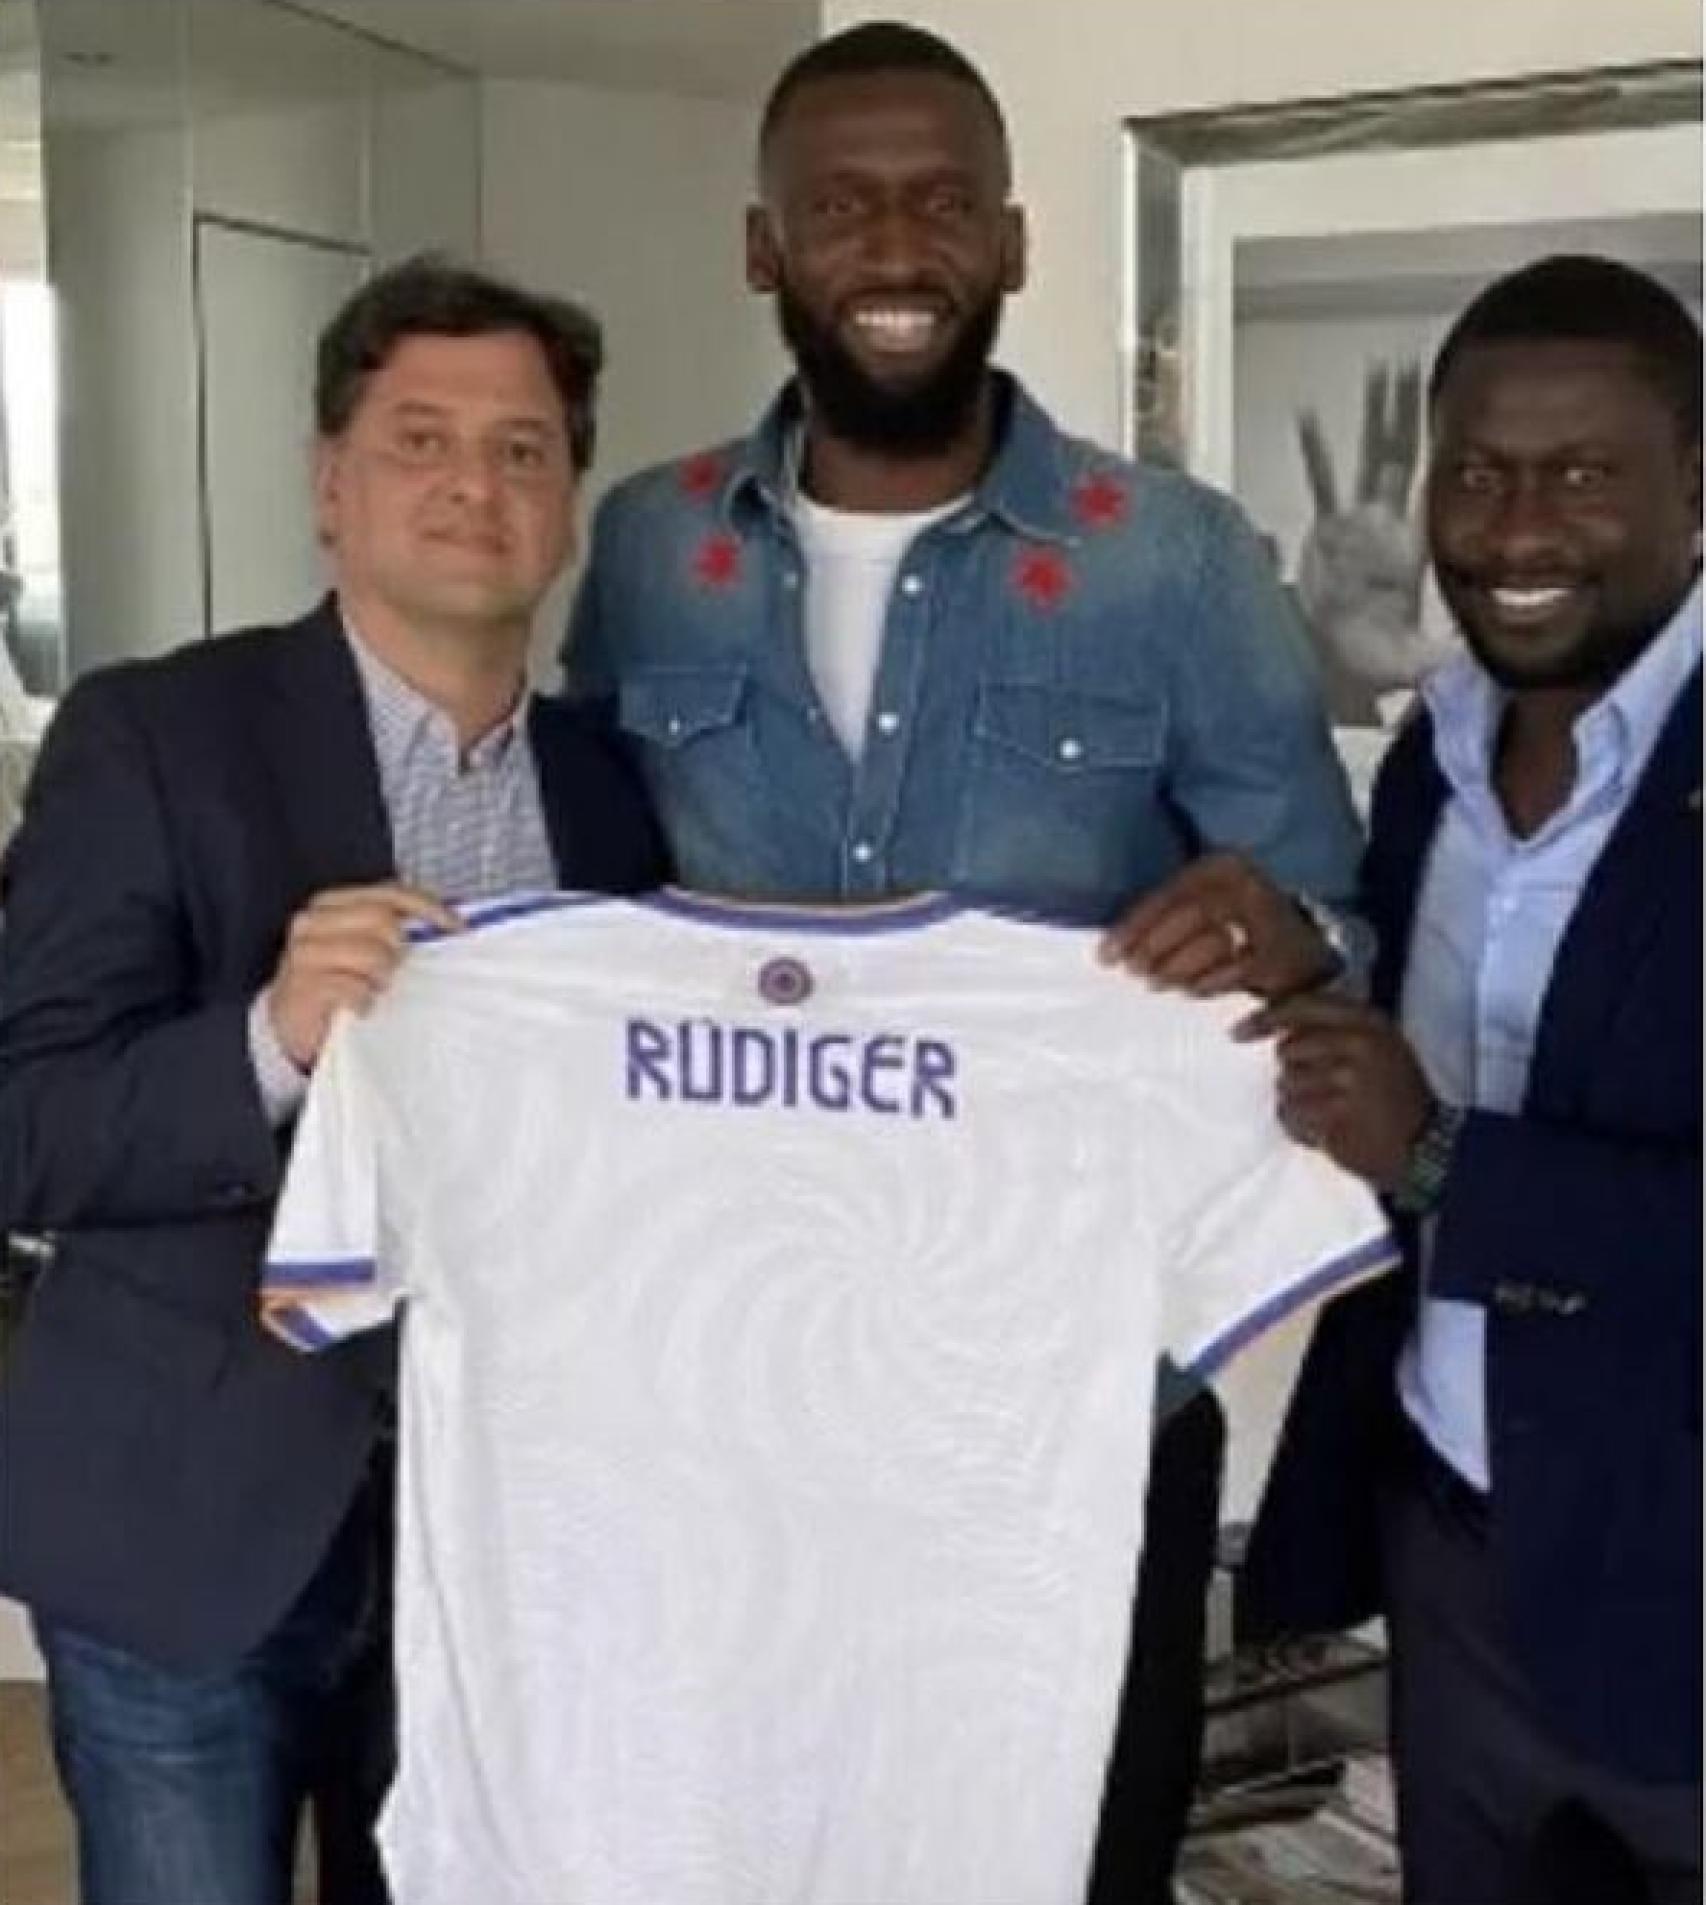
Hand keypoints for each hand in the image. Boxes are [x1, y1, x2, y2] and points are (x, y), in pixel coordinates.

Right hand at [265, 882, 460, 1070]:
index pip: (389, 892)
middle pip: (383, 922)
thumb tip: (448, 924)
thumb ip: (395, 930)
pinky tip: (363, 1008)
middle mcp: (313, 922)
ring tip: (376, 991)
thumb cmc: (337, 985)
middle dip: (400, 951)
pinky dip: (366, 1000)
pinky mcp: (300, 987)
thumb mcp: (366, 950)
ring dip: (383, 979)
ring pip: (372, 955)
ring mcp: (303, 953)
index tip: (456, 928)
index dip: (427, 907)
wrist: (294, 1027)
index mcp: (332, 904)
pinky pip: (354, 988)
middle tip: (394, 974)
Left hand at [1098, 852, 1337, 1000]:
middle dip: (1152, 947)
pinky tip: (1190, 991)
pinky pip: (1235, 970)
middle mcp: (1247, 883)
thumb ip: (1166, 915)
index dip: (1133, 926)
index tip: (1106, 955)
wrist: (1303, 949)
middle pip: (1189, 915)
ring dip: (1176, 967)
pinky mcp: (1278, 952)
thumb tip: (1116, 945)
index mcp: (1221, 865)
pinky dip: (1207, 983)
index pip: (1169, 893)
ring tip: (1157, 983)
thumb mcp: (1203, 905)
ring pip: (1211, 942)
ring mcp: (1267, 916)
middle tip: (1133, 971)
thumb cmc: (1236, 926)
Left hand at [1235, 993, 1432, 1189]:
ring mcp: (1348, 1078)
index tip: (1240, 1031)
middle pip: (1287, 1050)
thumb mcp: (1378, 1049)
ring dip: (1298, 1105)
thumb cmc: (1394, 1100)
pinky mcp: (1336, 1112)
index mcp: (1369, 1022)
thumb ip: (1334, 1031)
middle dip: (1294, 1075)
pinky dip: (1300, 1128)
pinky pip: (1290, 1115)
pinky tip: (1326, 1133)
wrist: (1425, 1148)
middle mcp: (1360, 1043)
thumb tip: (1277, 1028)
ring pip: (1285, 1086)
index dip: (1267, 1017)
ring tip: (1331, 1116)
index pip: (1304, 1006)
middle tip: (1325, 1095)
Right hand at [1293, 363, 1454, 690]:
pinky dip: (1313, 450)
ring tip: (1380, 372)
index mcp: (1412, 548)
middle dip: (1404, 414)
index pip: (1432, 491)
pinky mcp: (1324, 533)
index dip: (1446, 454)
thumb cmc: (1380, 657)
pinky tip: (1307, 416)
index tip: (1462, 414)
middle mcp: (1386, 526)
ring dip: (1372, 417)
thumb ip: (1434, 664)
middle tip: (1411, 368)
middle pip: (1400, 457)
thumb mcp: (1411, 663)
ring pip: (1366, 457)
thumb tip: (1457, 673)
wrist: (1348, 661)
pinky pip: (1318, 483)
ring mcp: (1355, 524)